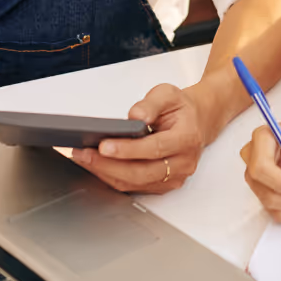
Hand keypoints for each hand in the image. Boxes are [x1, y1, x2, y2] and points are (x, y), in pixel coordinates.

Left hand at [68, 84, 202, 193]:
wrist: (196, 122)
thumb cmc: (180, 109)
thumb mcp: (168, 94)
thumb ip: (151, 103)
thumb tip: (135, 116)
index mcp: (187, 138)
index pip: (154, 148)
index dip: (127, 149)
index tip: (104, 145)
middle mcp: (183, 162)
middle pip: (142, 172)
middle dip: (108, 165)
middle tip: (85, 154)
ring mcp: (174, 177)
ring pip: (135, 183)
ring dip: (106, 173)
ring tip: (84, 158)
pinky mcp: (163, 185)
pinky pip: (134, 187)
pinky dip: (113, 177)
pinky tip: (97, 166)